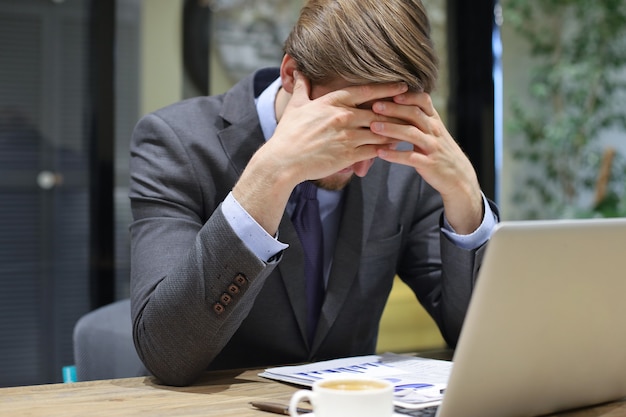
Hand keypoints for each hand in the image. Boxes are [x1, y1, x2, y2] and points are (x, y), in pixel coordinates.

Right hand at [265, 71, 408, 184]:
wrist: (283, 161)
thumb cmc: (289, 134)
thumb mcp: (295, 107)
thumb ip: (302, 88)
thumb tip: (299, 71)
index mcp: (333, 102)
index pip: (366, 91)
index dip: (387, 87)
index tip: (403, 85)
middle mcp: (343, 116)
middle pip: (379, 111)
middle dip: (398, 109)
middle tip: (414, 107)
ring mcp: (348, 136)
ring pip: (381, 130)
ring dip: (395, 130)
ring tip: (409, 128)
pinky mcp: (349, 155)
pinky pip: (374, 150)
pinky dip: (386, 148)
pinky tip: (395, 147)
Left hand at [371, 91, 482, 233]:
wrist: (459, 176)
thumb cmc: (439, 151)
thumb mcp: (433, 132)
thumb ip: (419, 118)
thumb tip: (396, 102)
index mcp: (434, 121)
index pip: (423, 101)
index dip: (407, 95)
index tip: (388, 91)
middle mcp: (434, 131)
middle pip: (414, 114)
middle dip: (393, 109)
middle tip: (374, 105)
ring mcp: (432, 147)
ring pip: (411, 133)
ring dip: (391, 129)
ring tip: (373, 127)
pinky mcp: (429, 164)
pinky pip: (410, 157)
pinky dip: (395, 155)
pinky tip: (380, 153)